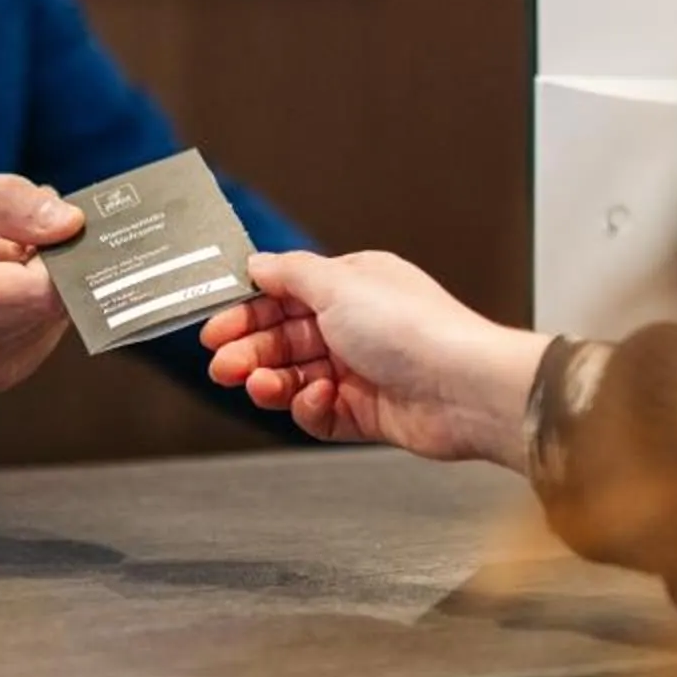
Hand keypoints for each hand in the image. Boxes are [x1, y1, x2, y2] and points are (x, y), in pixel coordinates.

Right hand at [0, 170, 85, 395]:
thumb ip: (8, 201)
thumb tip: (71, 224)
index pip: (38, 290)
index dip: (59, 252)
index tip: (42, 224)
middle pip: (50, 307)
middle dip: (49, 265)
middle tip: (8, 240)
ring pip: (51, 323)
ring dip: (38, 287)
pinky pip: (39, 338)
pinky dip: (30, 308)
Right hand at [199, 251, 550, 470]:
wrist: (463, 388)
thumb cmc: (414, 328)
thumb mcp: (339, 284)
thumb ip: (291, 274)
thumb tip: (256, 262)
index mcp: (353, 287)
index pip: (284, 297)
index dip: (245, 314)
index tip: (213, 330)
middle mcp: (357, 326)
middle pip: (285, 340)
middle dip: (249, 350)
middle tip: (222, 364)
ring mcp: (362, 371)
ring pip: (296, 378)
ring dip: (271, 381)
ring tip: (258, 385)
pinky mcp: (368, 413)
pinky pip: (321, 413)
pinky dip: (310, 408)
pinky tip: (317, 397)